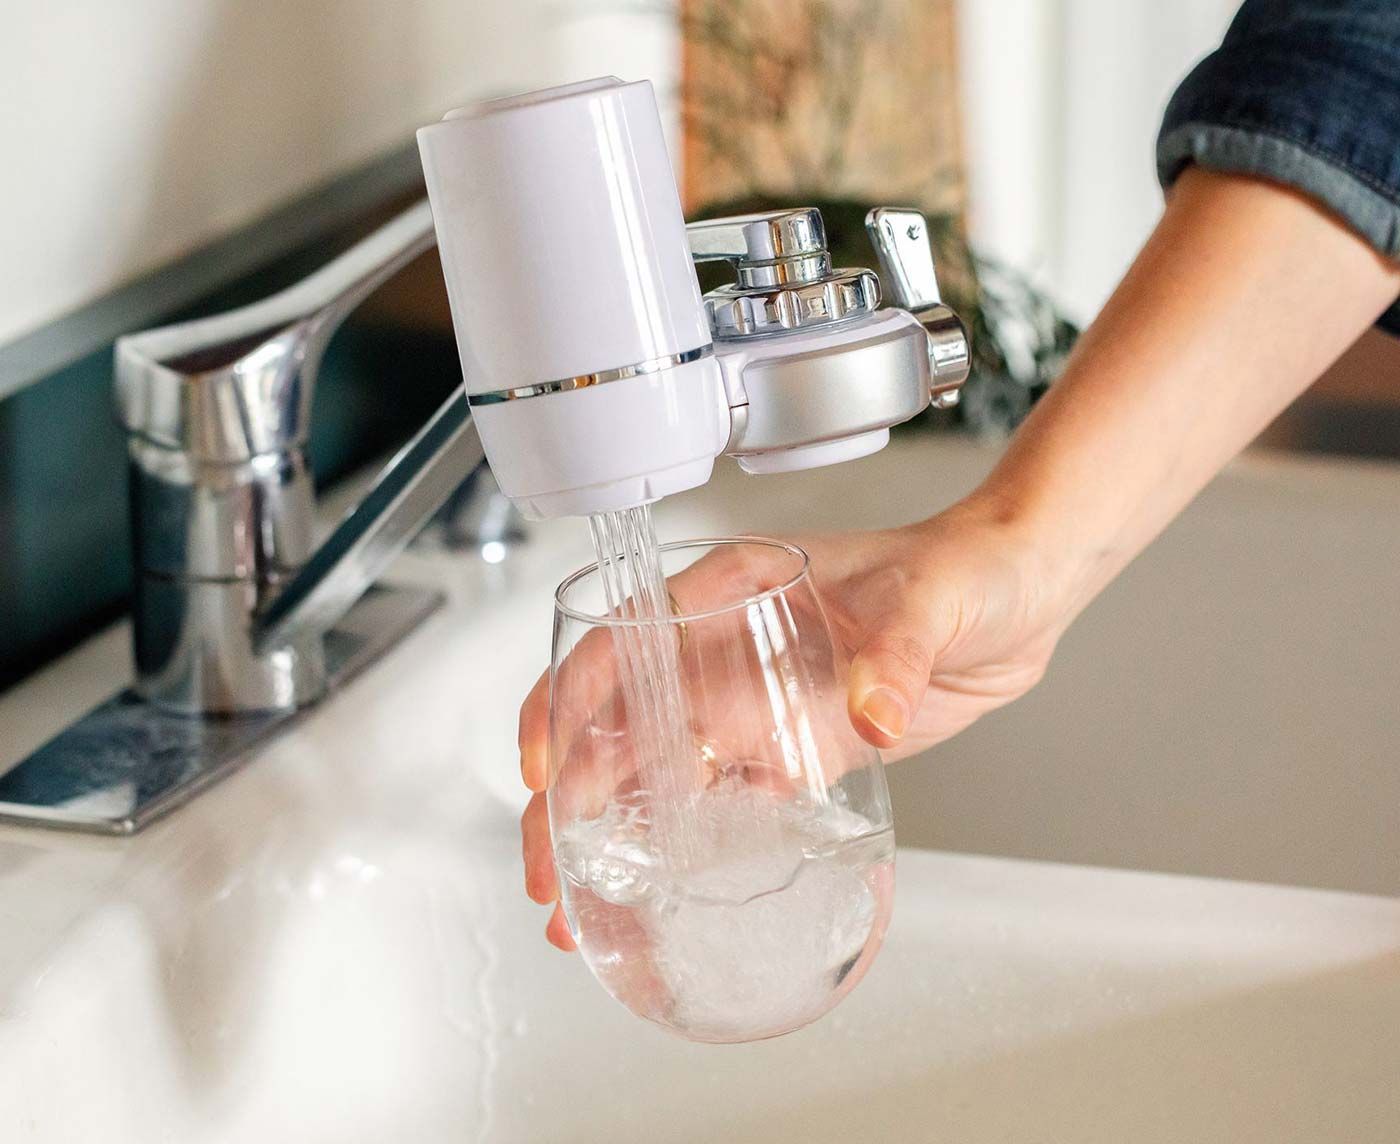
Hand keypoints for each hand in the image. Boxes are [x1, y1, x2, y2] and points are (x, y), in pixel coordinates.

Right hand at [517, 495, 1070, 949]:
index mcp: (730, 590)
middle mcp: (723, 650)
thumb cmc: (964, 567)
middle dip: (568, 801)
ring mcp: (754, 704)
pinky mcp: (791, 750)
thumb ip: (897, 649)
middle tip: (551, 877)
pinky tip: (661, 892)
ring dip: (614, 838)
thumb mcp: (929, 598)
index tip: (547, 769)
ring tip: (587, 910)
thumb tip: (873, 711)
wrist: (1016, 600)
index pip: (621, 641)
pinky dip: (683, 845)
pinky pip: (721, 800)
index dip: (568, 703)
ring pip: (656, 772)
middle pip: (617, 723)